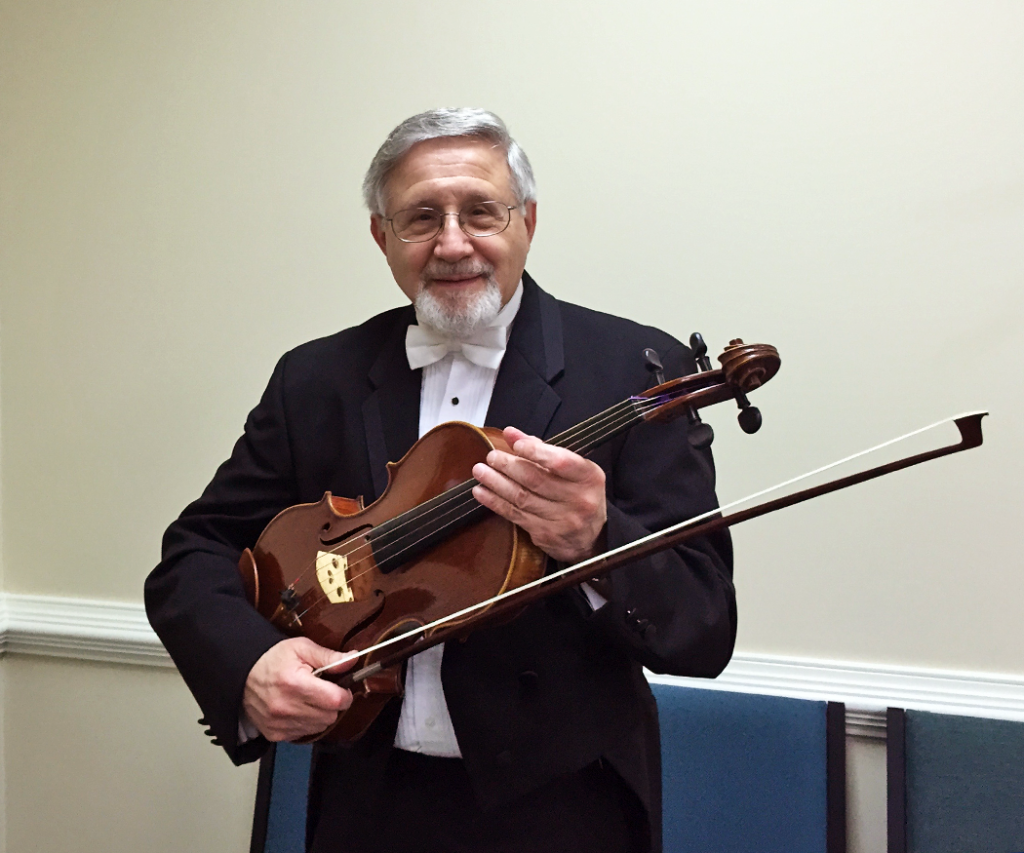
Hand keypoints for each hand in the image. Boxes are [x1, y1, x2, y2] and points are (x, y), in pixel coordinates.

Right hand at [242, 637, 354, 741]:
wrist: (242, 673)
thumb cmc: (273, 658)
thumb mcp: (301, 648)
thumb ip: (329, 657)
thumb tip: (353, 659)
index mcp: (295, 683)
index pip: (335, 700)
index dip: (344, 694)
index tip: (341, 688)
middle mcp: (286, 707)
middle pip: (330, 716)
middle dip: (332, 704)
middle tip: (323, 691)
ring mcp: (279, 723)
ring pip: (319, 727)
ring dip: (320, 715)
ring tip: (308, 699)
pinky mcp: (274, 734)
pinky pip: (304, 734)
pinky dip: (306, 723)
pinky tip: (298, 709)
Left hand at [472, 426, 606, 563]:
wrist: (592, 537)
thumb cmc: (580, 495)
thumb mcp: (574, 470)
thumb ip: (544, 450)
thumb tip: (513, 434)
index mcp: (589, 477)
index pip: (561, 462)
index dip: (536, 452)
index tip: (516, 444)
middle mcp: (579, 500)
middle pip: (536, 480)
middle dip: (509, 466)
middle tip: (492, 457)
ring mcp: (562, 520)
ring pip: (522, 498)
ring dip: (496, 483)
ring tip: (481, 471)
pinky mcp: (545, 535)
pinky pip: (515, 515)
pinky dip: (495, 502)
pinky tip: (482, 492)